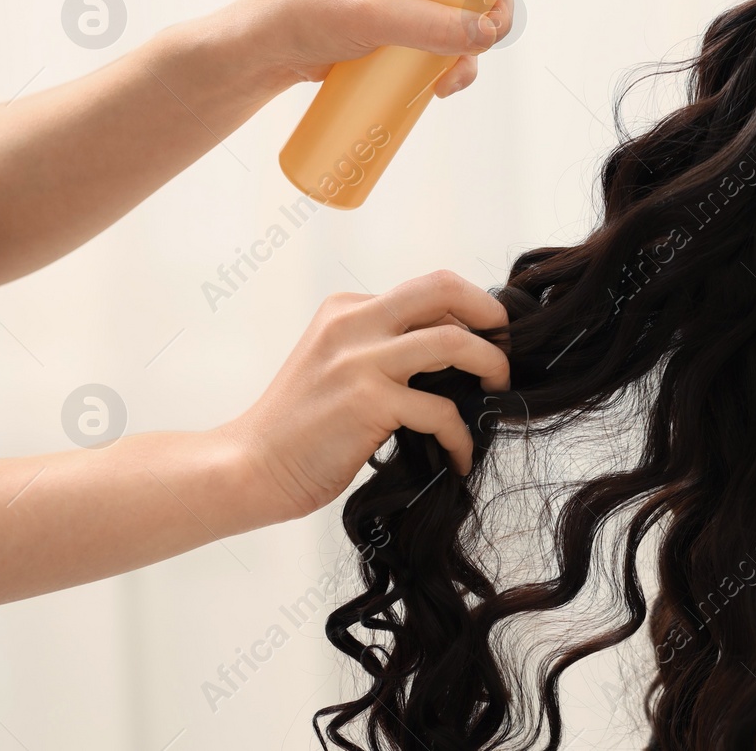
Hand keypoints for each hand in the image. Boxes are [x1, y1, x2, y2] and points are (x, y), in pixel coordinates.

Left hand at [213, 0, 541, 97]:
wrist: (272, 53)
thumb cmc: (302, 14)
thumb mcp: (366, 15)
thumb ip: (428, 24)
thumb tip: (486, 32)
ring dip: (492, 20)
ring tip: (470, 51)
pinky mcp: (422, 17)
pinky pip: (464, 31)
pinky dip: (466, 57)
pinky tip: (445, 83)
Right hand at [218, 270, 509, 522]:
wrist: (249, 468)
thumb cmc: (300, 427)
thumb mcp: (339, 365)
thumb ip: (384, 348)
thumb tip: (455, 349)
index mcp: (346, 309)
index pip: (427, 292)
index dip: (468, 313)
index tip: (489, 341)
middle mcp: (352, 323)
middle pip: (442, 287)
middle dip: (490, 314)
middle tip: (507, 349)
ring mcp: (359, 360)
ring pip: (452, 340)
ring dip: (489, 365)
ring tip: (497, 393)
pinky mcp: (367, 402)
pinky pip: (440, 410)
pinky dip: (461, 436)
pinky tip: (460, 457)